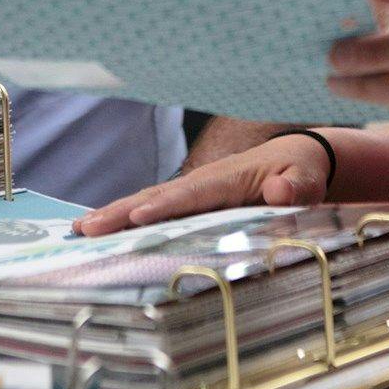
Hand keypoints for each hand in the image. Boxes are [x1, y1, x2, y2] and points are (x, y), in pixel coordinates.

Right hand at [72, 134, 330, 235]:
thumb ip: (295, 187)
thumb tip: (279, 191)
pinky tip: (101, 229)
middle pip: (156, 196)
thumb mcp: (307, 179)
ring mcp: (192, 188)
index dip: (164, 206)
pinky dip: (125, 217)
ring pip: (148, 199)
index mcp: (228, 178)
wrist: (295, 158)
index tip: (136, 216)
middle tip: (87, 228)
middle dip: (122, 211)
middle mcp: (202, 180)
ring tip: (81, 230)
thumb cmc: (300, 171)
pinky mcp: (187, 199)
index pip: (192, 194)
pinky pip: (153, 207)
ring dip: (114, 214)